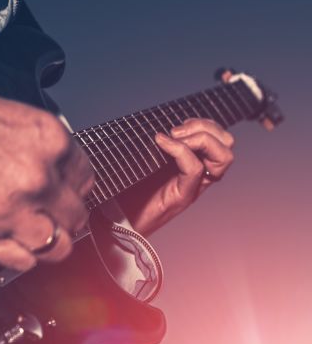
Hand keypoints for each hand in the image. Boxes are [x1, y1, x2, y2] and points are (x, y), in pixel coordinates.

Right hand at [0, 71, 93, 271]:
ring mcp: (11, 209)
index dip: (73, 186)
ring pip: (56, 246)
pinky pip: (21, 261)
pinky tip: (12, 243)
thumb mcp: (8, 113)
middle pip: (75, 216)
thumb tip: (49, 169)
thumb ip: (37, 145)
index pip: (86, 178)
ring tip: (35, 233)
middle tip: (51, 214)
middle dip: (64, 216)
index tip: (63, 191)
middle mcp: (38, 177)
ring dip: (48, 241)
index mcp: (49, 139)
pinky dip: (20, 256)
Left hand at [120, 118, 234, 234]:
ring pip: (223, 157)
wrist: (117, 221)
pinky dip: (181, 151)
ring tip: (174, 137)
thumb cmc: (127, 190)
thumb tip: (157, 123)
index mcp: (193, 164)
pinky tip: (162, 144)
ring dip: (201, 138)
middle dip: (206, 127)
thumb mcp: (144, 159)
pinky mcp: (181, 197)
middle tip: (176, 131)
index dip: (204, 124)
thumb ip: (157, 143)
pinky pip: (195, 170)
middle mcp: (199, 176)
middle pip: (227, 144)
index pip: (218, 137)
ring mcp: (193, 187)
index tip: (175, 126)